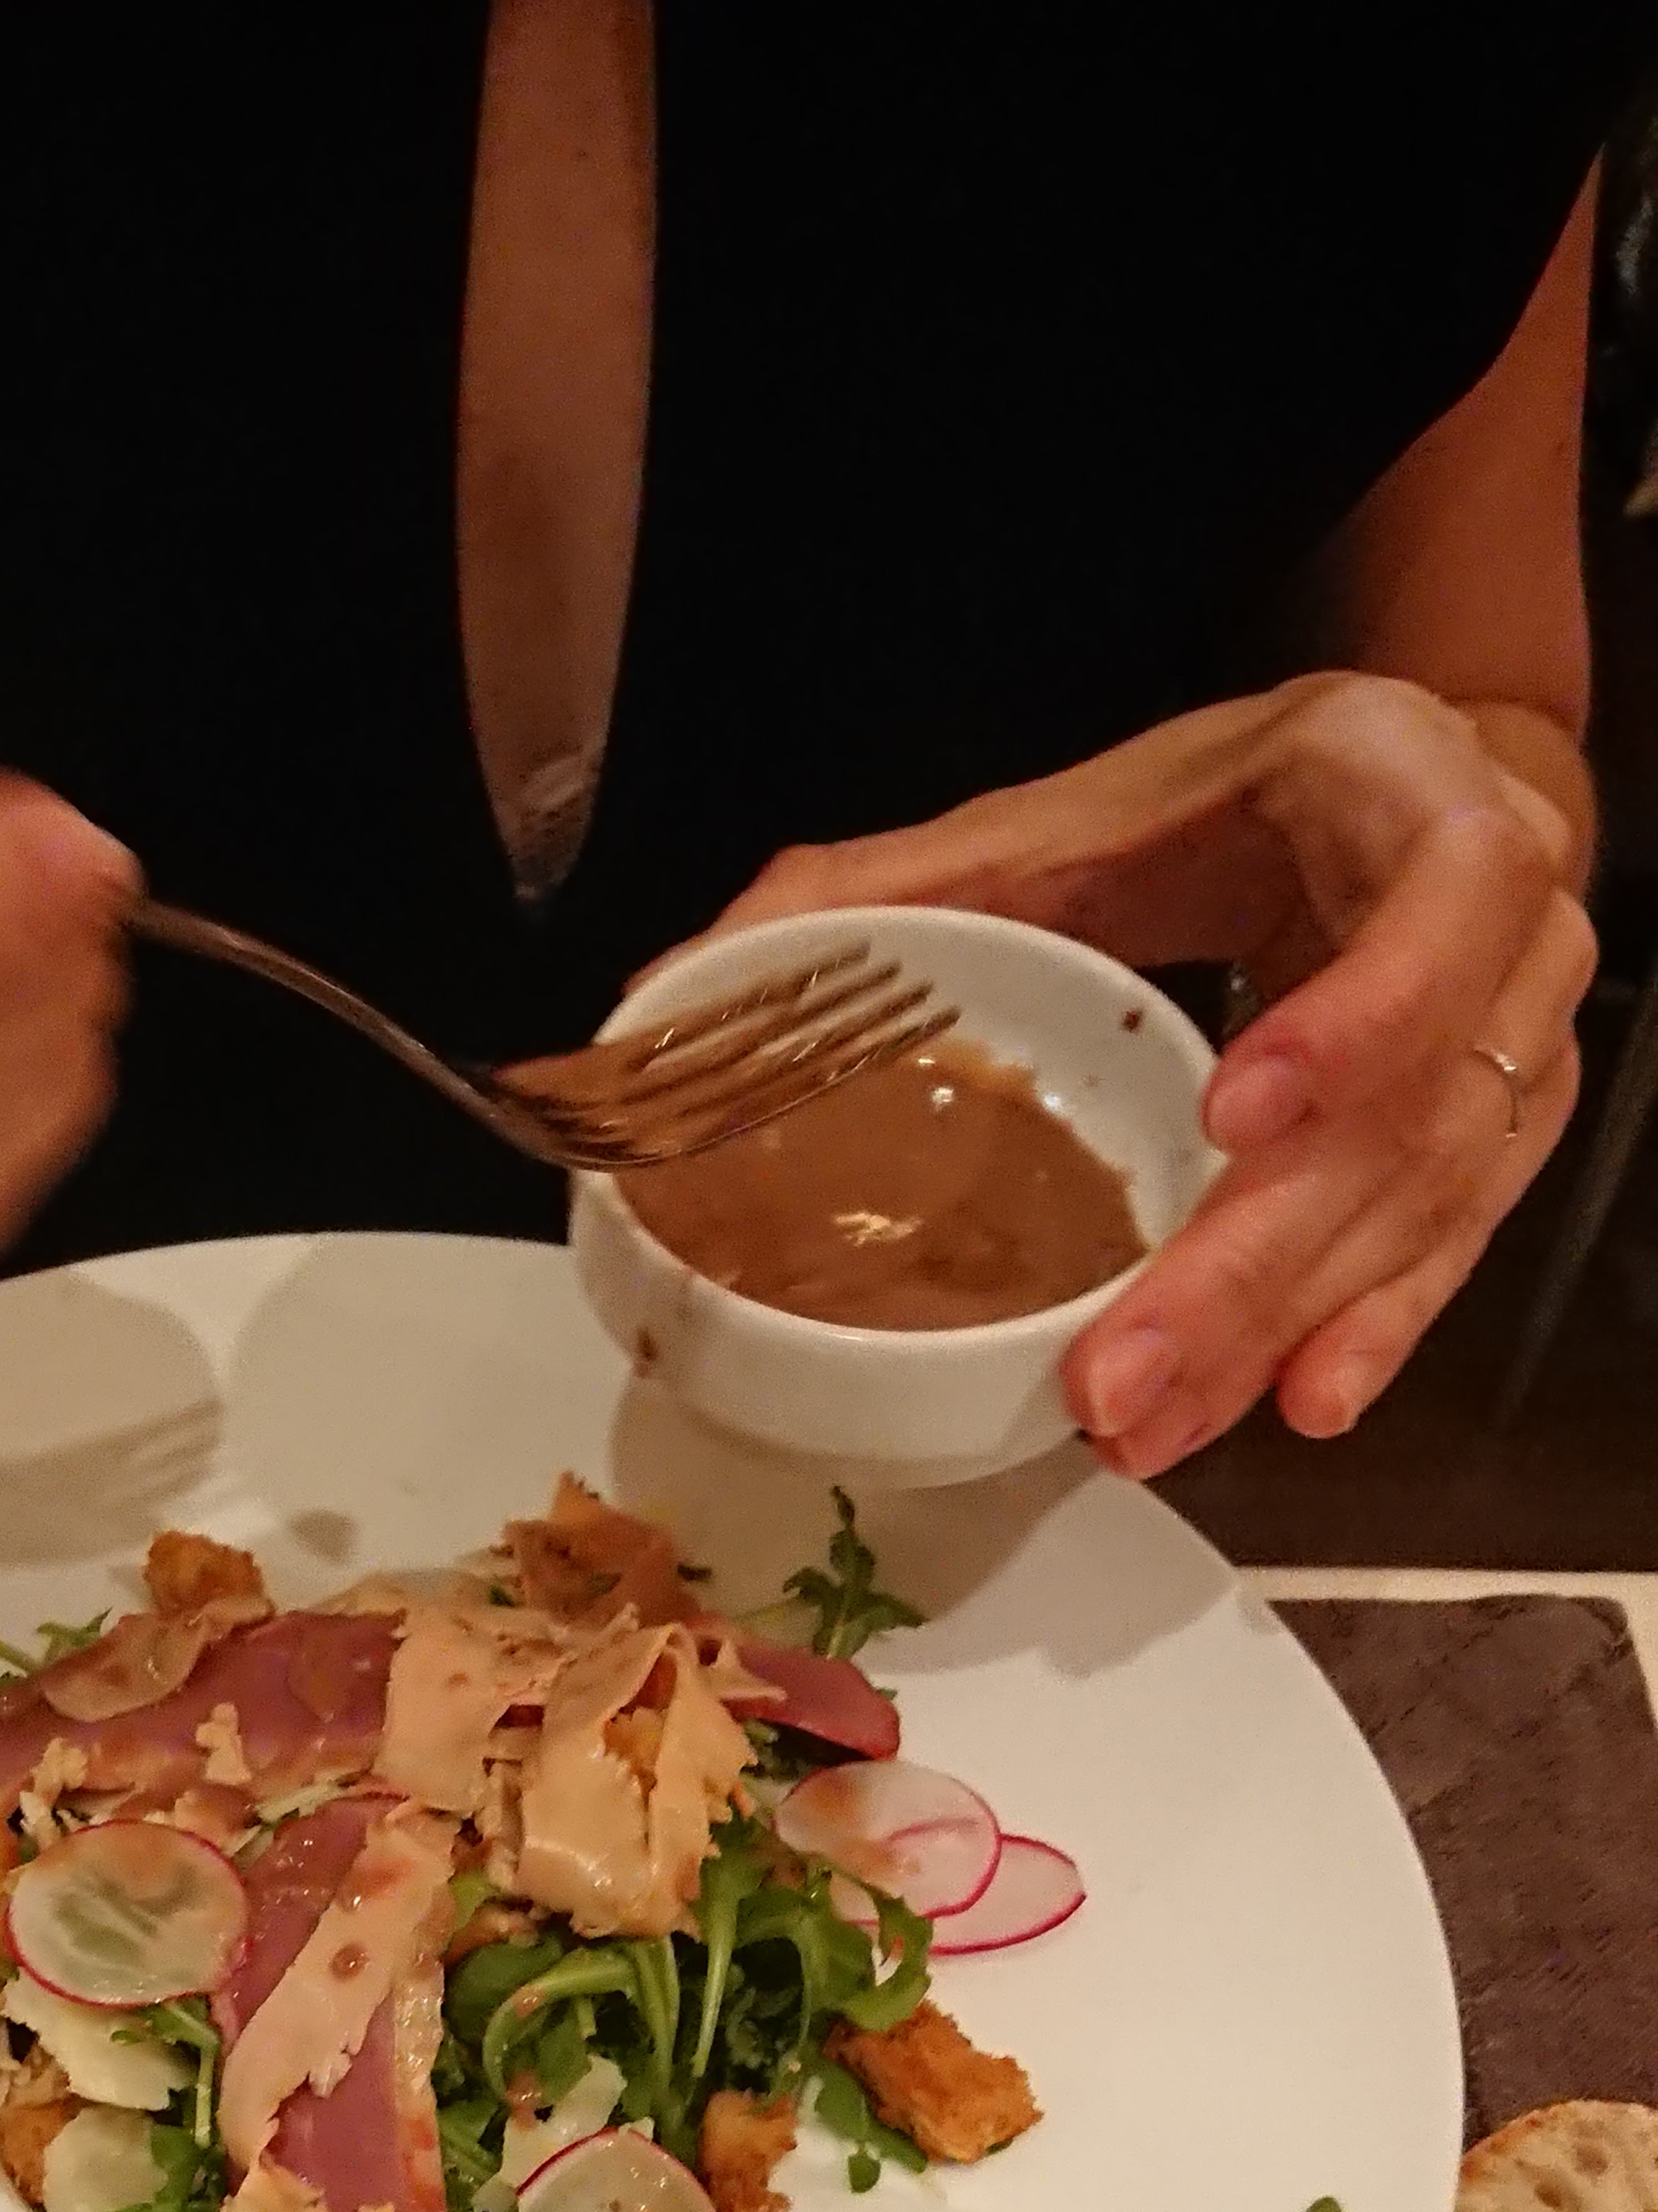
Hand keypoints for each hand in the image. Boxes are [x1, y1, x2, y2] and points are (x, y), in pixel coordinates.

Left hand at [704, 675, 1595, 1474]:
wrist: (1419, 785)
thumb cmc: (1249, 800)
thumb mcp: (1089, 803)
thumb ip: (900, 881)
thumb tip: (690, 985)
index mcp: (1405, 793)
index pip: (1437, 904)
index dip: (1357, 1016)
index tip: (1238, 1115)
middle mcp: (1504, 931)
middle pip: (1411, 1118)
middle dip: (1254, 1267)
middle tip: (1120, 1380)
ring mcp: (1522, 1042)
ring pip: (1427, 1208)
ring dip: (1282, 1331)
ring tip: (1150, 1426)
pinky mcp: (1506, 1136)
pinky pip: (1449, 1254)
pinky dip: (1368, 1334)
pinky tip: (1293, 1405)